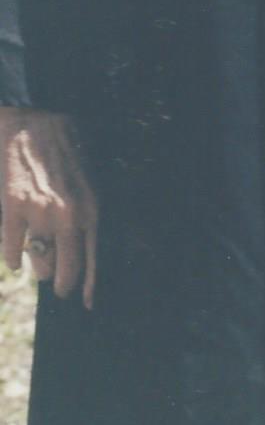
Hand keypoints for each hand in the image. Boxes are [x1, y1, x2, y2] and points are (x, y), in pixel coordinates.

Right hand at [0, 109, 97, 306]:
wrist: (32, 121)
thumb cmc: (63, 149)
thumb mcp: (87, 180)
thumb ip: (84, 214)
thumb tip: (78, 248)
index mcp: (91, 207)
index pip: (93, 259)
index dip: (89, 285)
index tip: (86, 303)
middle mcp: (69, 215)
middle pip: (64, 270)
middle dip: (60, 282)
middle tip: (56, 285)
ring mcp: (40, 214)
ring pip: (37, 263)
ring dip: (37, 265)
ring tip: (36, 258)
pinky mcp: (13, 210)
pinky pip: (12, 252)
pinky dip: (13, 258)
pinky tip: (16, 255)